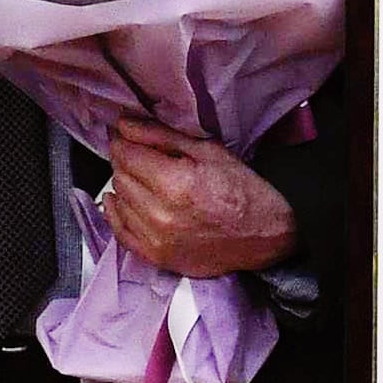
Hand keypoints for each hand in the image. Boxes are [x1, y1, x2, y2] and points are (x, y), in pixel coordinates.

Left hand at [102, 118, 295, 277]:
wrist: (266, 235)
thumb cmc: (243, 191)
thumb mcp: (207, 150)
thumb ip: (161, 136)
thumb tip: (124, 125)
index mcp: (175, 183)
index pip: (126, 155)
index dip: (123, 140)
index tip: (127, 135)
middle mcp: (161, 214)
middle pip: (120, 176)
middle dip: (125, 161)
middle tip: (138, 153)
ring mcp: (157, 239)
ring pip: (119, 201)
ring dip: (124, 185)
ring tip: (141, 177)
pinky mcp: (157, 257)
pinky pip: (120, 233)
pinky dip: (116, 214)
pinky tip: (119, 200)